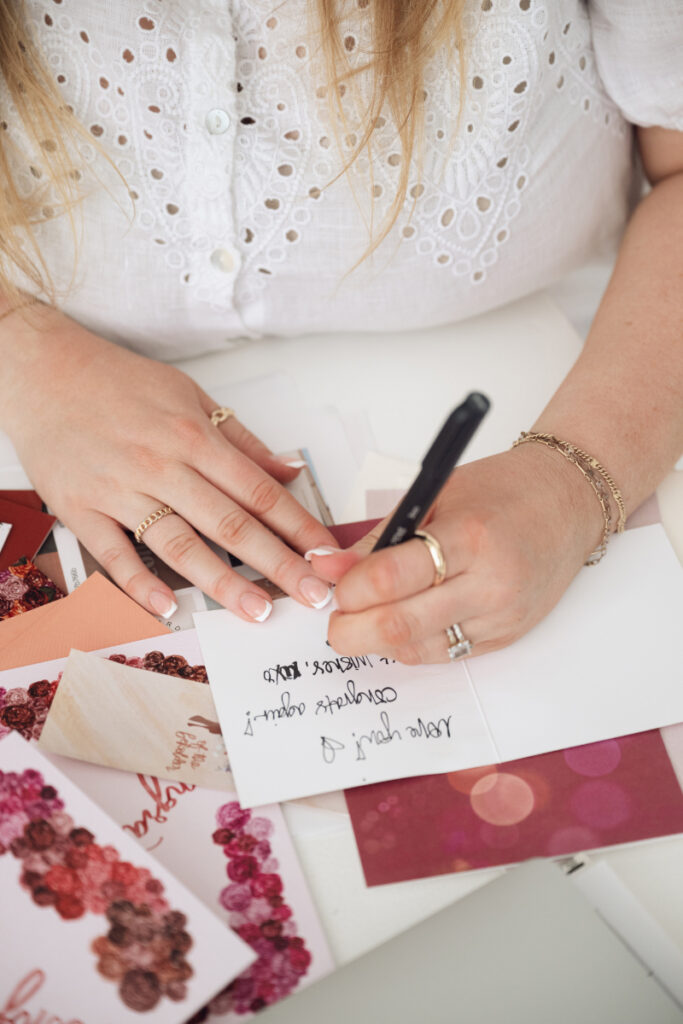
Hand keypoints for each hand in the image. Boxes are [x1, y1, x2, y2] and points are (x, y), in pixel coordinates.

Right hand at [1, 310, 336, 619]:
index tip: (325, 555)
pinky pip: (115, 555)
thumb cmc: (118, 382)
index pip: (259, 492)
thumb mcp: (190, 395)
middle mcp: (161, 465)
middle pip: (230, 524)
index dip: (298, 527)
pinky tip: (169, 609)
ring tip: (258, 611)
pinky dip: (140, 585)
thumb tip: (289, 469)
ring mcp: (120, 490)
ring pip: (179, 545)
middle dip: (278, 564)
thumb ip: (242, 440)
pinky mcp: (81, 510)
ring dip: (223, 583)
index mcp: (193, 436)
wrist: (44, 370)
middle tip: (311, 595)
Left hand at [310, 444, 603, 662]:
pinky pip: (444, 654)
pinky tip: (402, 623)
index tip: (335, 584)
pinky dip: (412, 644)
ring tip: (366, 618)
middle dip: (351, 631)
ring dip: (378, 642)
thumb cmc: (503, 490)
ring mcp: (502, 617)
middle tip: (335, 620)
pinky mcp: (508, 637)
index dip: (349, 589)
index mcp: (469, 536)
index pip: (390, 579)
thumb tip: (328, 567)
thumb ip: (381, 538)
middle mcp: (490, 583)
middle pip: (399, 627)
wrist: (570, 502)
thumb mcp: (435, 496)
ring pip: (418, 650)